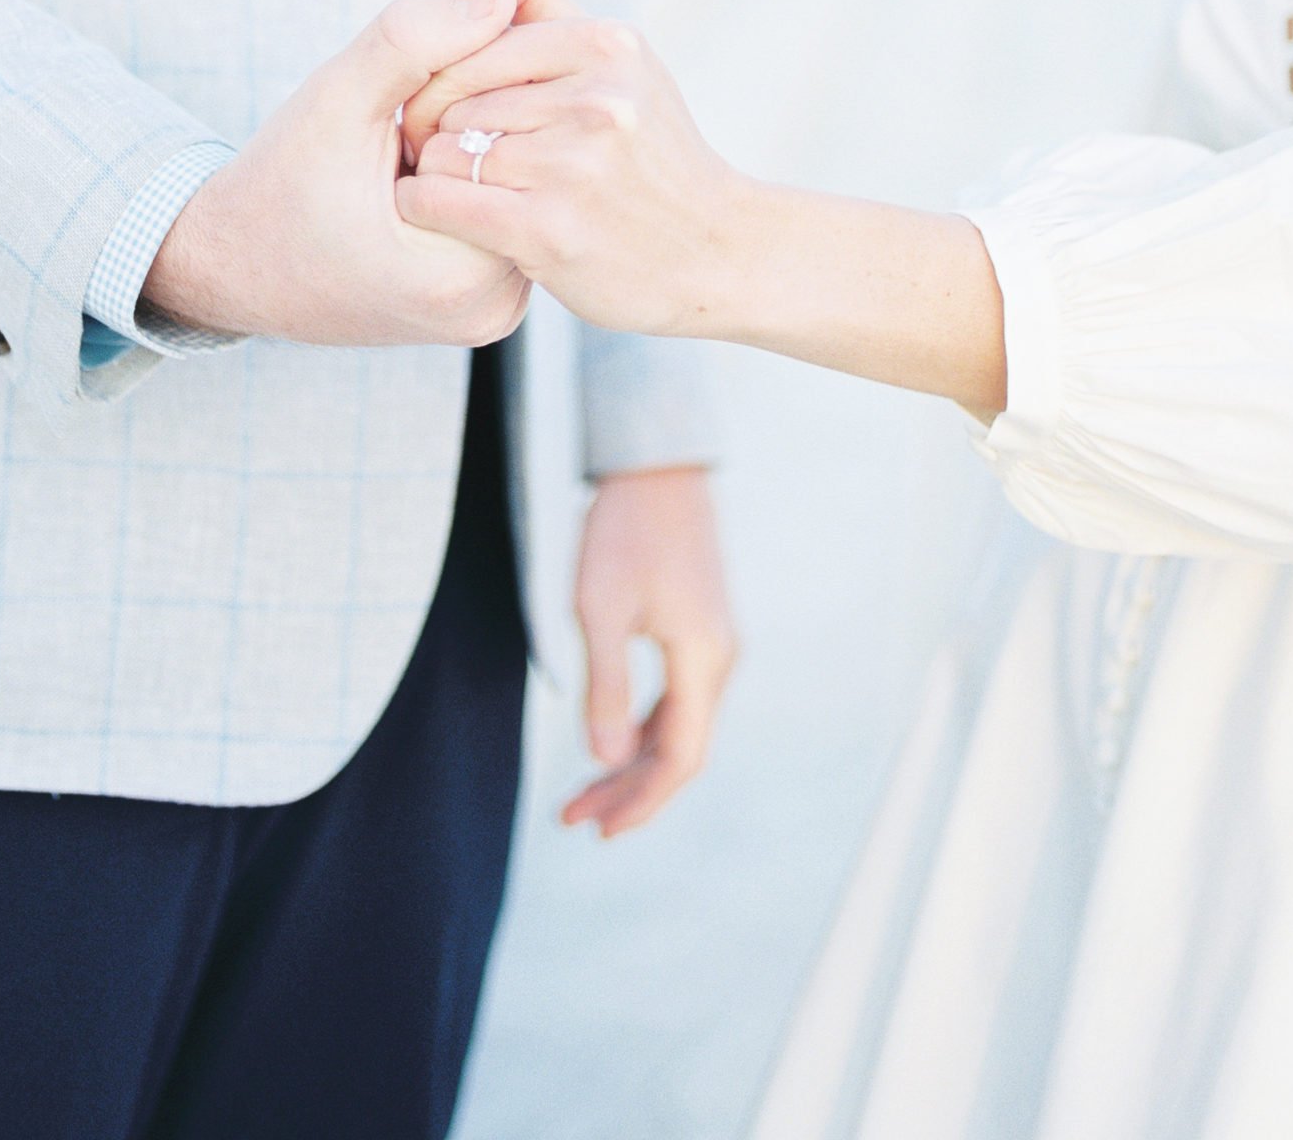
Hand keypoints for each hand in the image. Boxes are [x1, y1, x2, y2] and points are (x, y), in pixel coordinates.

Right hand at [142, 0, 531, 344]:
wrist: (231, 265)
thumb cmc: (276, 185)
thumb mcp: (336, 97)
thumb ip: (415, 39)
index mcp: (460, 275)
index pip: (528, 140)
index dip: (482, 87)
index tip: (409, 112)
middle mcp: (494, 309)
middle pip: (537, 166)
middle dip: (489, 114)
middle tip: (409, 130)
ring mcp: (495, 311)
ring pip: (527, 186)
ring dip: (485, 142)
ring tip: (409, 154)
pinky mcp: (487, 301)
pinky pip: (508, 213)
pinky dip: (481, 173)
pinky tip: (426, 168)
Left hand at [395, 0, 748, 341]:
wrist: (716, 253)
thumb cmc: (650, 152)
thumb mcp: (611, 58)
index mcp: (606, 44)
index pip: (469, 45)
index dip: (441, 83)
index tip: (448, 115)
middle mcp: (596, 99)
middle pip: (453, 103)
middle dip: (441, 132)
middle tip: (461, 160)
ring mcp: (576, 166)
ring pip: (443, 154)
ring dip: (440, 178)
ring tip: (473, 193)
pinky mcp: (551, 231)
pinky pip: (441, 202)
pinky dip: (427, 210)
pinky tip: (448, 219)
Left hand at [565, 466, 736, 837]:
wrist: (657, 462)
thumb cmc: (622, 529)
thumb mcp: (600, 605)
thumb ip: (605, 683)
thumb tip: (605, 759)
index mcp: (704, 658)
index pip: (681, 759)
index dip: (641, 802)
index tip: (597, 830)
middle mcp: (719, 657)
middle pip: (680, 749)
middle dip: (629, 790)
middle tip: (573, 818)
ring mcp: (713, 641)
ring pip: (679, 724)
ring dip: (633, 761)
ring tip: (582, 790)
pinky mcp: (699, 624)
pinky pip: (678, 697)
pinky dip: (644, 726)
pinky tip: (612, 737)